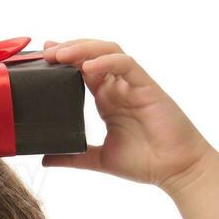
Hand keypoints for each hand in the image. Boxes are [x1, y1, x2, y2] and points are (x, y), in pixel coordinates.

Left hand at [39, 40, 216, 194]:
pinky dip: (107, 61)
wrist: (176, 170)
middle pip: (92, 54)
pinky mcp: (147, 87)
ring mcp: (132, 85)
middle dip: (68, 48)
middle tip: (46, 51)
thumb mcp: (99, 159)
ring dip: (83, 48)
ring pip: (108, 51)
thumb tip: (45, 159)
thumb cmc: (146, 162)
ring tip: (61, 54)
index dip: (63, 61)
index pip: (81, 70)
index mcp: (107, 99)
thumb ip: (74, 157)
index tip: (41, 57)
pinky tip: (89, 66)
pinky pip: (126, 64)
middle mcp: (118, 88)